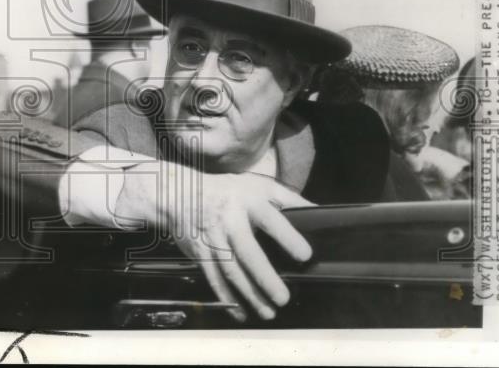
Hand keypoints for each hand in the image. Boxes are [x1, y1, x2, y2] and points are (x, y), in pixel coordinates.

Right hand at [118, 164, 313, 321]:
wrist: (179, 193)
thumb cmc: (227, 191)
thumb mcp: (256, 186)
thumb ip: (287, 198)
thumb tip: (319, 212)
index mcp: (247, 201)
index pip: (270, 219)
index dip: (287, 236)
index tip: (305, 255)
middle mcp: (228, 219)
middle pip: (246, 250)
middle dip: (264, 277)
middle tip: (283, 298)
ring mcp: (212, 237)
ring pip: (230, 270)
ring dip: (248, 294)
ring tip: (268, 312)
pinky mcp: (199, 253)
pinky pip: (213, 278)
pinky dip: (227, 298)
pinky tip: (241, 312)